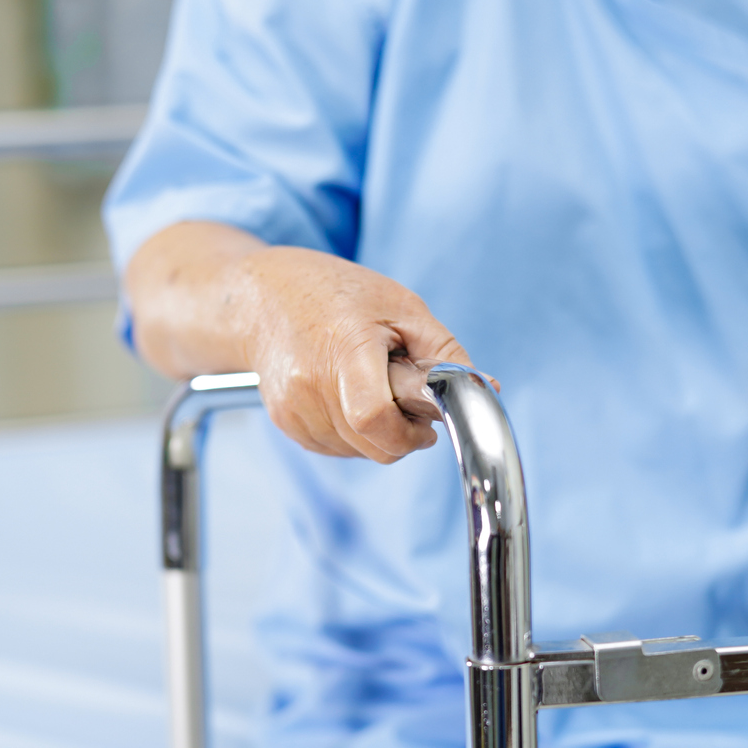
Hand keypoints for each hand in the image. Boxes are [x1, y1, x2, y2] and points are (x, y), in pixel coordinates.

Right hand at [231, 244, 473, 460]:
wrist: (262, 297)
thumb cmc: (336, 293)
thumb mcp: (401, 306)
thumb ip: (443, 352)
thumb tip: (485, 388)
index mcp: (345, 348)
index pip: (374, 419)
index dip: (407, 433)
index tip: (426, 424)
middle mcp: (310, 384)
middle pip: (373, 445)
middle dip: (402, 434)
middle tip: (405, 398)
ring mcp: (292, 409)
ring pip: (358, 453)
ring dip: (378, 434)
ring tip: (370, 386)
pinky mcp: (284, 423)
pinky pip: (336, 449)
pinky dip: (354, 434)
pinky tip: (348, 396)